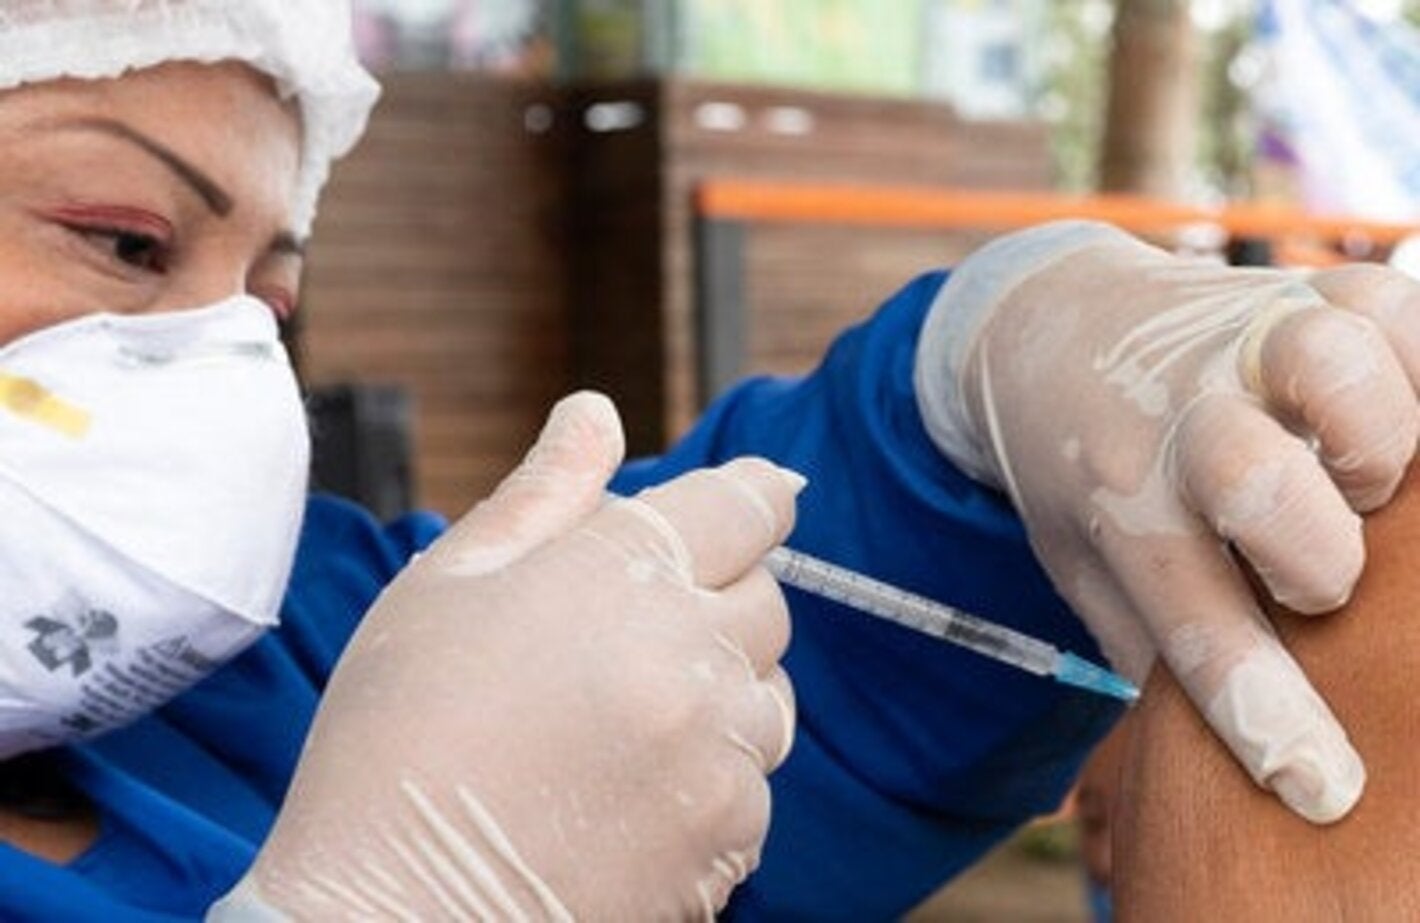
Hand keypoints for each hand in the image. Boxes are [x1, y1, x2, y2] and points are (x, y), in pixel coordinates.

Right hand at [211, 392, 802, 919]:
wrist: (394, 918)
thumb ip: (542, 493)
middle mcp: (691, 656)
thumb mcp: (445, 588)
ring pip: (769, 694)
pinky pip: (757, 781)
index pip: (742, 505)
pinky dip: (715, 772)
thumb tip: (595, 414)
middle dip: (719, 597)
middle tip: (639, 628)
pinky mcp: (729, 837)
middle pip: (765, 601)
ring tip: (625, 717)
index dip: (755, 494)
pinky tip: (631, 789)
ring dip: (722, 688)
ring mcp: (719, 753)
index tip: (766, 493)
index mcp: (624, 573)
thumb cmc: (395, 745)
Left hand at [916, 223, 1419, 823]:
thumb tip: (1256, 753)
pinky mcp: (1317, 288)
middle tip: (1323, 584)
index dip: (1264, 710)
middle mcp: (1178, 414)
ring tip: (1373, 481)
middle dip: (1311, 555)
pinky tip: (1413, 416)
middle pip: (1249, 477)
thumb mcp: (1090, 568)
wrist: (1051, 330)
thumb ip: (1164, 644)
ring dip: (1379, 439)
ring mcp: (1249, 336)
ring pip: (1334, 363)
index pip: (1188, 620)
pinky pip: (1402, 310)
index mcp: (1117, 502)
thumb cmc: (1090, 479)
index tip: (1324, 788)